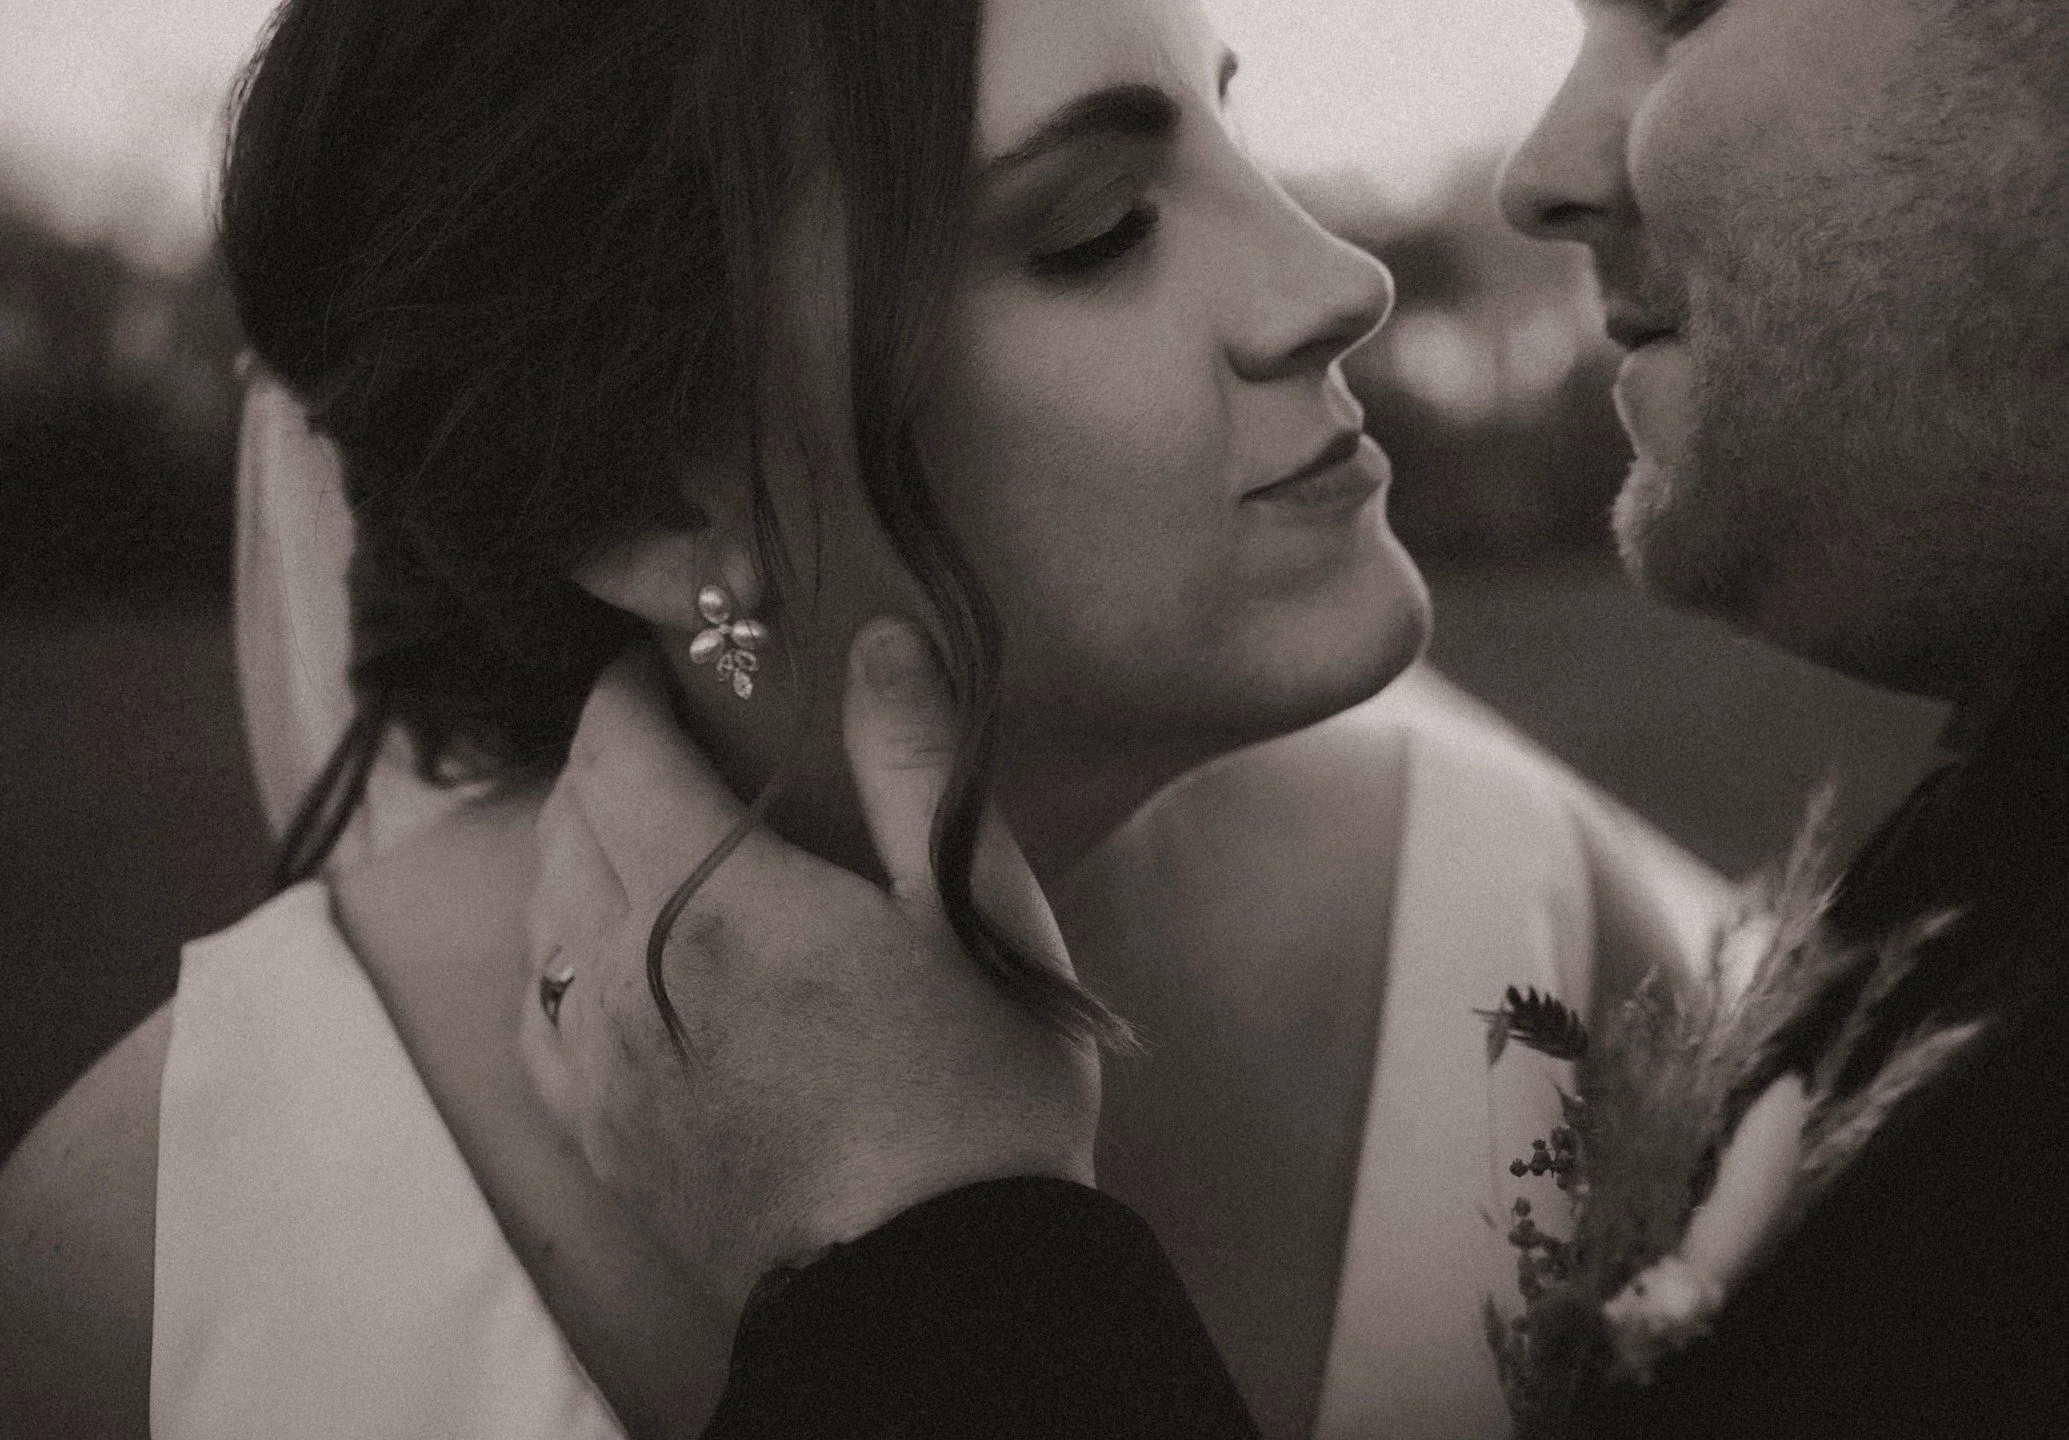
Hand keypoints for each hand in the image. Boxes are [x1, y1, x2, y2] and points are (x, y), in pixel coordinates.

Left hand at [519, 617, 1100, 1310]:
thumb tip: (877, 638)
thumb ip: (915, 762)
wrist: (937, 1289)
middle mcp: (622, 975)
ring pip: (540, 912)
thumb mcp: (976, 912)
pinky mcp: (600, 1136)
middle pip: (565, 820)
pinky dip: (560, 951)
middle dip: (608, 759)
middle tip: (674, 740)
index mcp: (712, 902)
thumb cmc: (977, 1091)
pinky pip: (536, 1012)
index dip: (628, 689)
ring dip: (580, 847)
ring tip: (652, 835)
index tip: (661, 664)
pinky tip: (611, 954)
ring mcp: (598, 1065)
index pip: (616, 749)